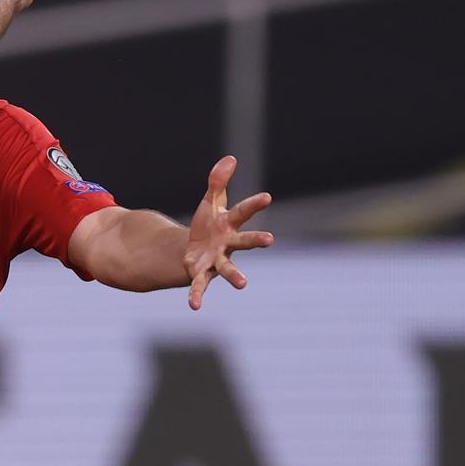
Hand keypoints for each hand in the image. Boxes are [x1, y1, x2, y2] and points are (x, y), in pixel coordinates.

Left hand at [183, 155, 272, 309]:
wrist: (194, 251)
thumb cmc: (207, 225)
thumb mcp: (210, 202)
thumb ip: (217, 182)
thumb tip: (230, 159)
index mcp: (230, 224)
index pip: (244, 212)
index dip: (254, 204)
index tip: (267, 197)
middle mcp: (228, 244)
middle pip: (245, 241)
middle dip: (256, 240)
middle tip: (270, 240)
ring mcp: (217, 261)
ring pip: (228, 268)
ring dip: (235, 276)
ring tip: (243, 284)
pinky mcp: (201, 274)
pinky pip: (200, 286)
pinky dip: (197, 296)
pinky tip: (194, 307)